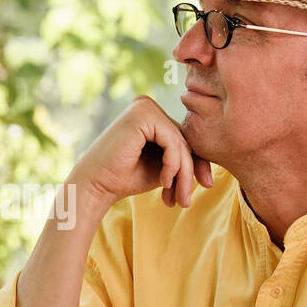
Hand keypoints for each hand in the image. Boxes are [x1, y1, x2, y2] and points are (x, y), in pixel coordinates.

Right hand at [70, 96, 213, 209]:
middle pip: (184, 139)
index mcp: (149, 115)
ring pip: (181, 142)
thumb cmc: (124, 178)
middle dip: (189, 173)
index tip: (197, 190)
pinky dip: (173, 165)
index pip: (183, 138)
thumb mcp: (162, 168)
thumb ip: (182, 160)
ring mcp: (144, 107)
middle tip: (186, 201)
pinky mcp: (142, 114)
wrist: (95, 186)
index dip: (194, 165)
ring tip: (178, 198)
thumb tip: (211, 169)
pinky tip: (164, 182)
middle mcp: (147, 106)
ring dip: (184, 174)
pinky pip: (173, 141)